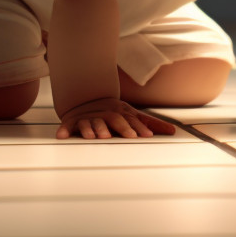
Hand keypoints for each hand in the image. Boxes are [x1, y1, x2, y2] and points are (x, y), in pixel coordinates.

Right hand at [57, 97, 176, 139]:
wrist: (87, 99)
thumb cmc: (114, 113)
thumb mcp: (132, 116)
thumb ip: (151, 124)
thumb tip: (174, 131)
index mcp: (120, 113)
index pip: (131, 120)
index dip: (138, 128)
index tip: (146, 136)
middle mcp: (104, 115)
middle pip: (113, 120)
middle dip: (120, 128)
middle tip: (128, 137)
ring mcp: (89, 118)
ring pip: (91, 124)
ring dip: (94, 130)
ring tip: (96, 137)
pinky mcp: (73, 122)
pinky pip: (68, 127)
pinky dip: (64, 131)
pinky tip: (61, 137)